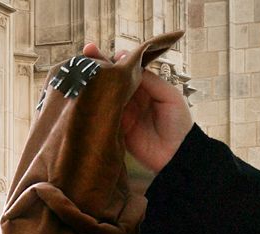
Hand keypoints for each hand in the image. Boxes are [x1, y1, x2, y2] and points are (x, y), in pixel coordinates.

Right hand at [83, 42, 193, 172]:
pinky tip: (84, 97)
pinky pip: (104, 116)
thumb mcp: (168, 94)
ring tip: (81, 72)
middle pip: (113, 80)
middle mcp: (132, 97)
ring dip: (93, 85)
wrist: (177, 154)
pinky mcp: (118, 129)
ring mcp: (123, 113)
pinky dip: (95, 107)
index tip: (104, 53)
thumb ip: (148, 78)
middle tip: (85, 54)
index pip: (127, 68)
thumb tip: (126, 60)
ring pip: (105, 96)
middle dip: (98, 67)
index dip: (115, 59)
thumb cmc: (178, 122)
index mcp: (145, 86)